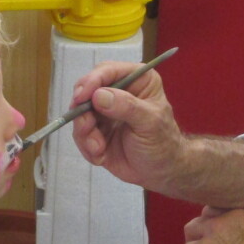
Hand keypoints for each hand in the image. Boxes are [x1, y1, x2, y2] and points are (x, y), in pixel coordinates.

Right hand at [69, 60, 185, 193]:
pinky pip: (80, 133)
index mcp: (137, 80)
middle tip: (86, 127)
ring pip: (80, 113)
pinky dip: (87, 146)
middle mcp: (119, 91)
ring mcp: (105, 111)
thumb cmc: (163, 143)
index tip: (82, 97)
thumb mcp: (150, 122)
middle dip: (83, 110)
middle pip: (87, 89)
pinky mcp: (96, 130)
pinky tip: (101, 155)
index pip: (108, 71)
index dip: (92, 81)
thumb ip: (126, 107)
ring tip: (98, 148)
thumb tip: (99, 96)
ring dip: (85, 132)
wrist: (160, 172)